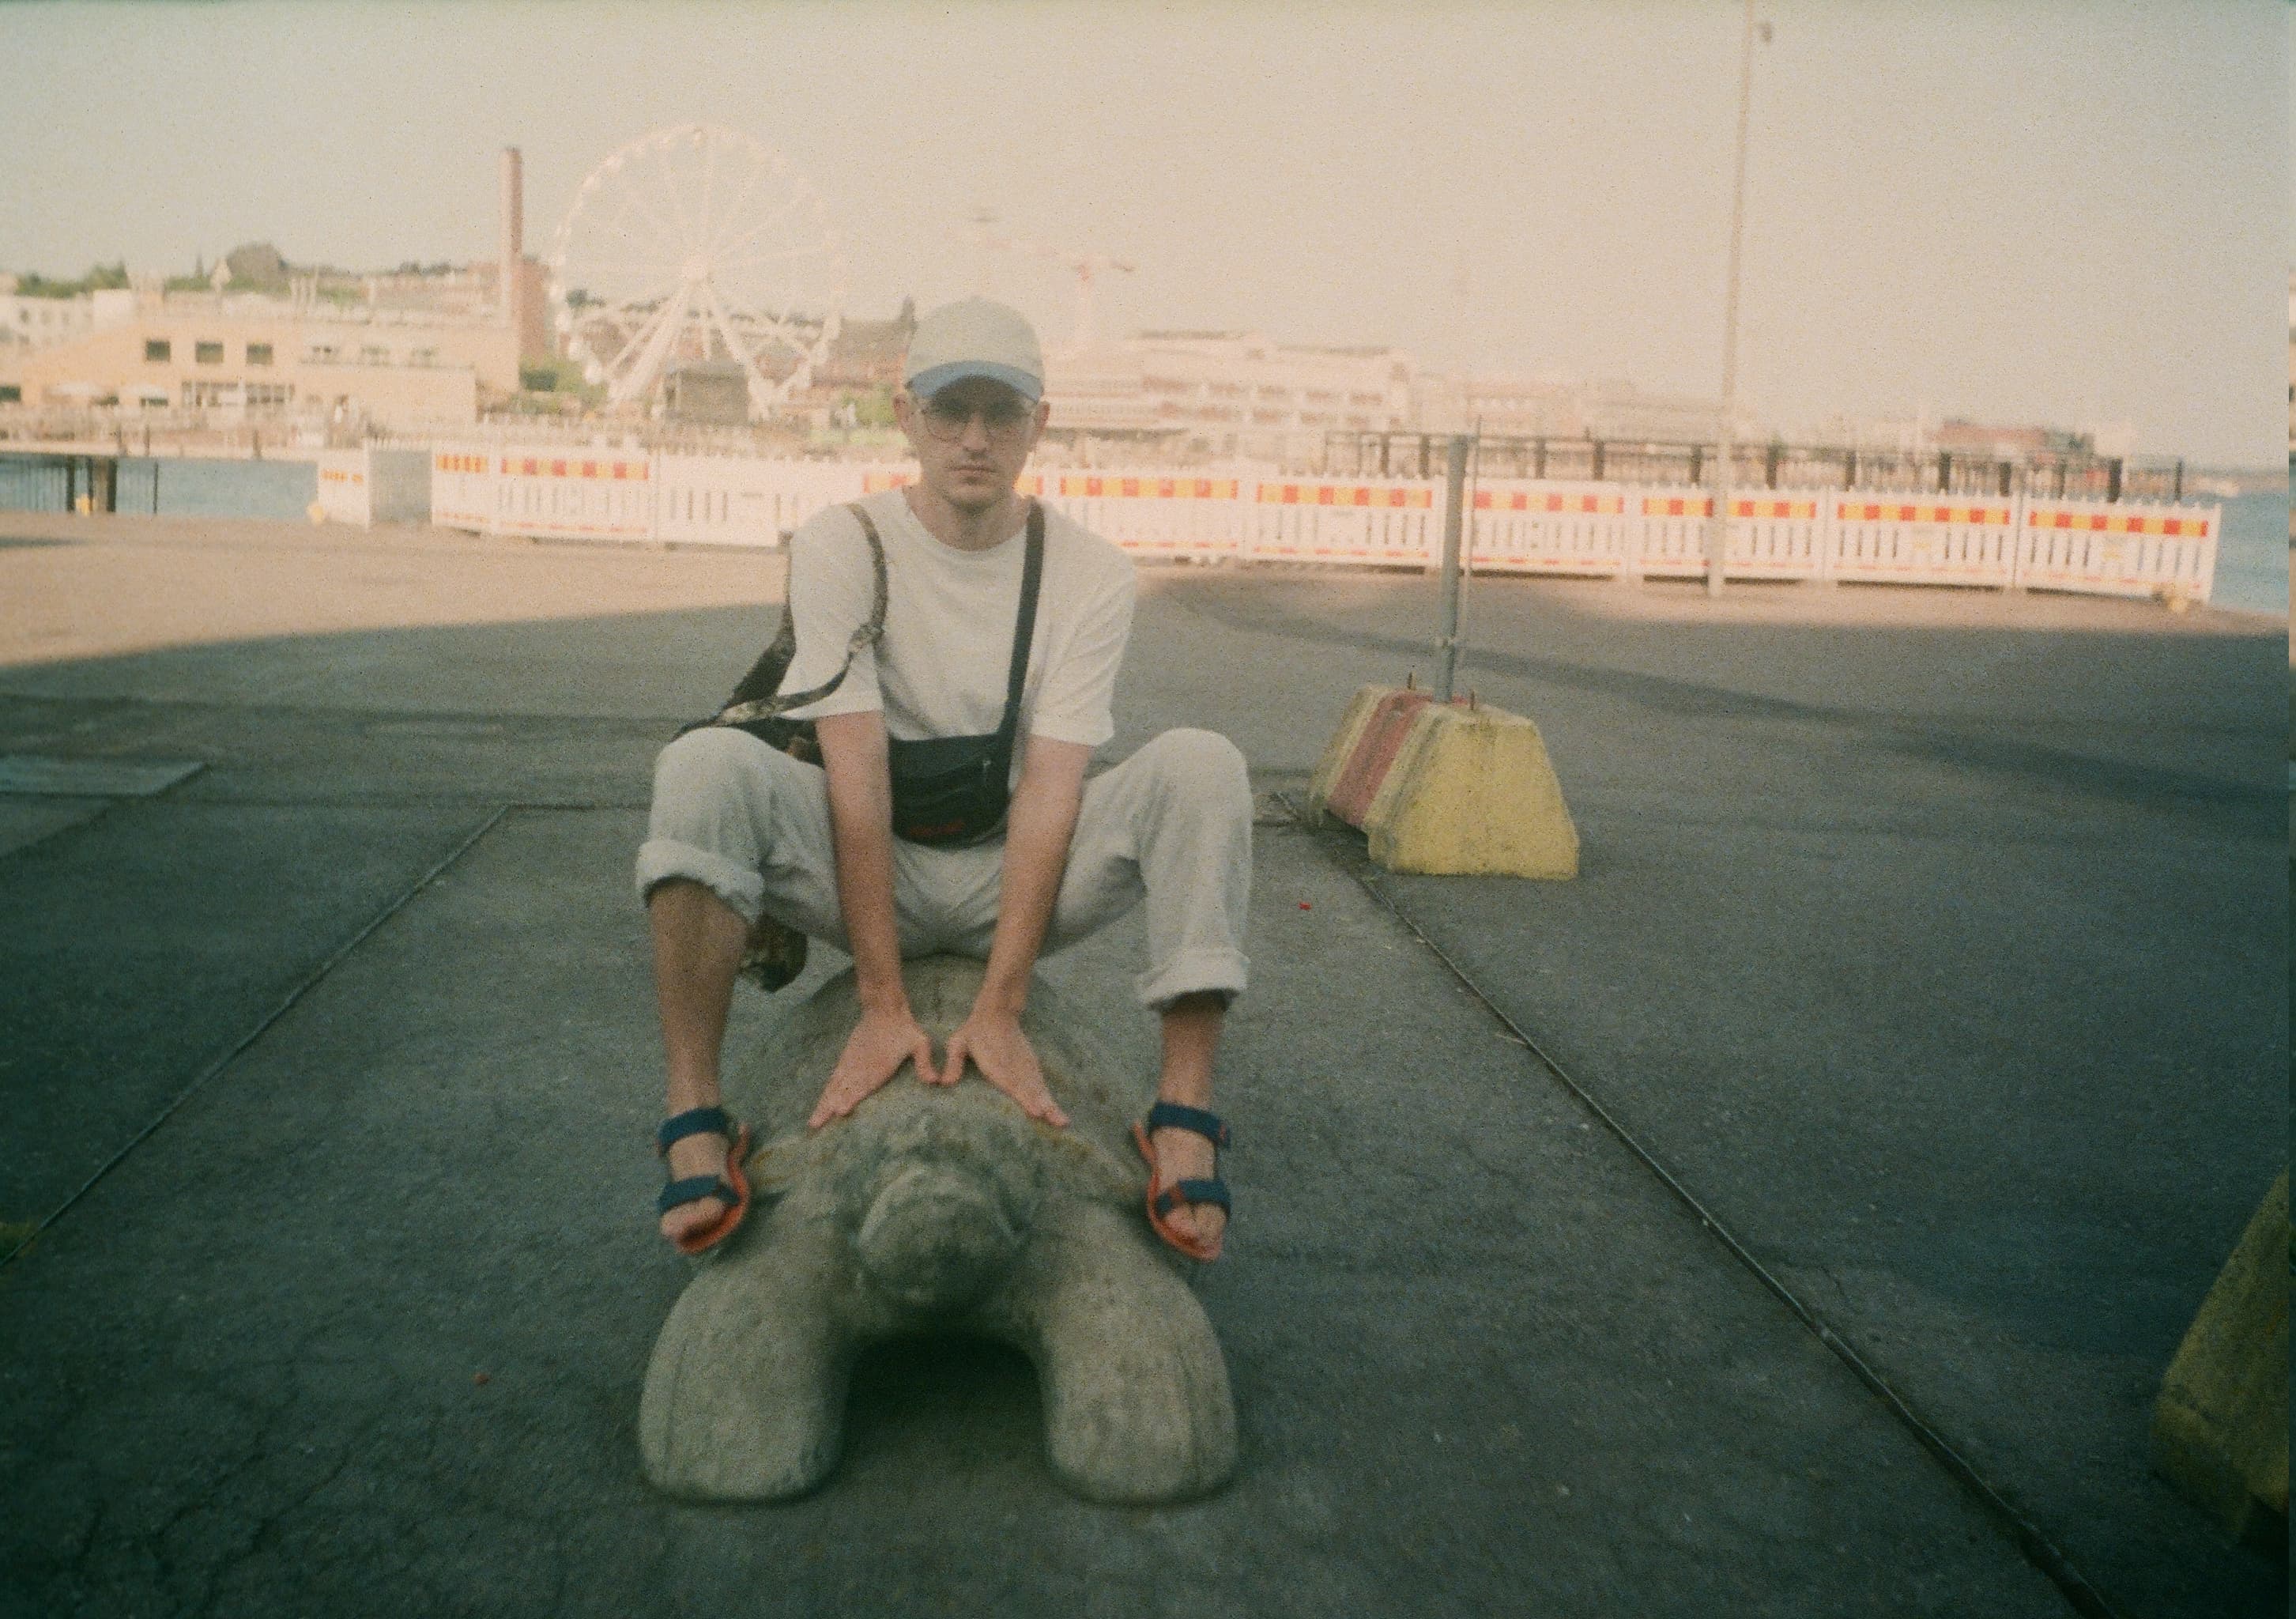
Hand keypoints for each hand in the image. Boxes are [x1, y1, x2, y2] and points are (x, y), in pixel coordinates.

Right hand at [808, 1005, 935, 1128]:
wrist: (884, 1008)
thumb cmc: (904, 1029)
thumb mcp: (920, 1043)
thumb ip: (925, 1063)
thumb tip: (935, 1082)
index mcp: (878, 1066)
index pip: (862, 1085)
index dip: (852, 1098)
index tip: (841, 1111)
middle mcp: (861, 1067)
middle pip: (842, 1090)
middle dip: (829, 1108)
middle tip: (815, 1125)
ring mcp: (851, 1062)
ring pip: (835, 1086)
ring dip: (824, 1103)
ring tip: (813, 1121)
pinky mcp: (847, 1058)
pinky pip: (834, 1077)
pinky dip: (827, 1091)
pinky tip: (822, 1101)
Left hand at [936, 1005, 1068, 1127]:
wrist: (997, 1012)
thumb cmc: (974, 1031)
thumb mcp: (958, 1042)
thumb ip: (953, 1062)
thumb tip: (945, 1083)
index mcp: (996, 1063)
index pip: (1012, 1083)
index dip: (1024, 1098)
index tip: (1036, 1112)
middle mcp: (1014, 1067)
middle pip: (1031, 1090)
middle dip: (1044, 1107)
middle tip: (1059, 1123)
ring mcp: (1025, 1066)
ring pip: (1039, 1088)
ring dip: (1050, 1105)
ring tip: (1062, 1121)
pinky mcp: (1030, 1065)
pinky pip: (1040, 1084)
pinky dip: (1048, 1097)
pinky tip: (1054, 1111)